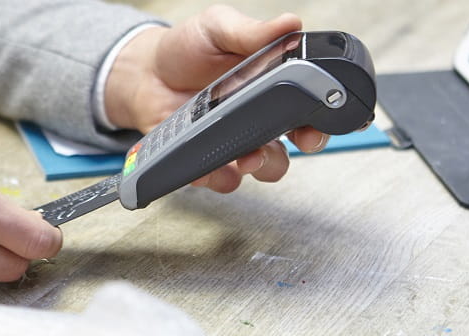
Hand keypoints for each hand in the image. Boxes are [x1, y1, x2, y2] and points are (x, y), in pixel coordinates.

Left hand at [104, 5, 329, 192]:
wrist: (145, 72)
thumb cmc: (185, 49)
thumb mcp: (218, 27)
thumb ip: (252, 31)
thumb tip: (289, 23)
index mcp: (271, 85)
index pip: (309, 104)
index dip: (322, 116)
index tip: (322, 119)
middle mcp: (260, 117)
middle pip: (298, 143)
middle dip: (305, 145)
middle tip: (300, 140)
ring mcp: (236, 140)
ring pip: (265, 167)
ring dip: (262, 165)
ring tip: (250, 155)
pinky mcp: (209, 159)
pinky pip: (223, 179)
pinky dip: (220, 176)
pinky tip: (211, 164)